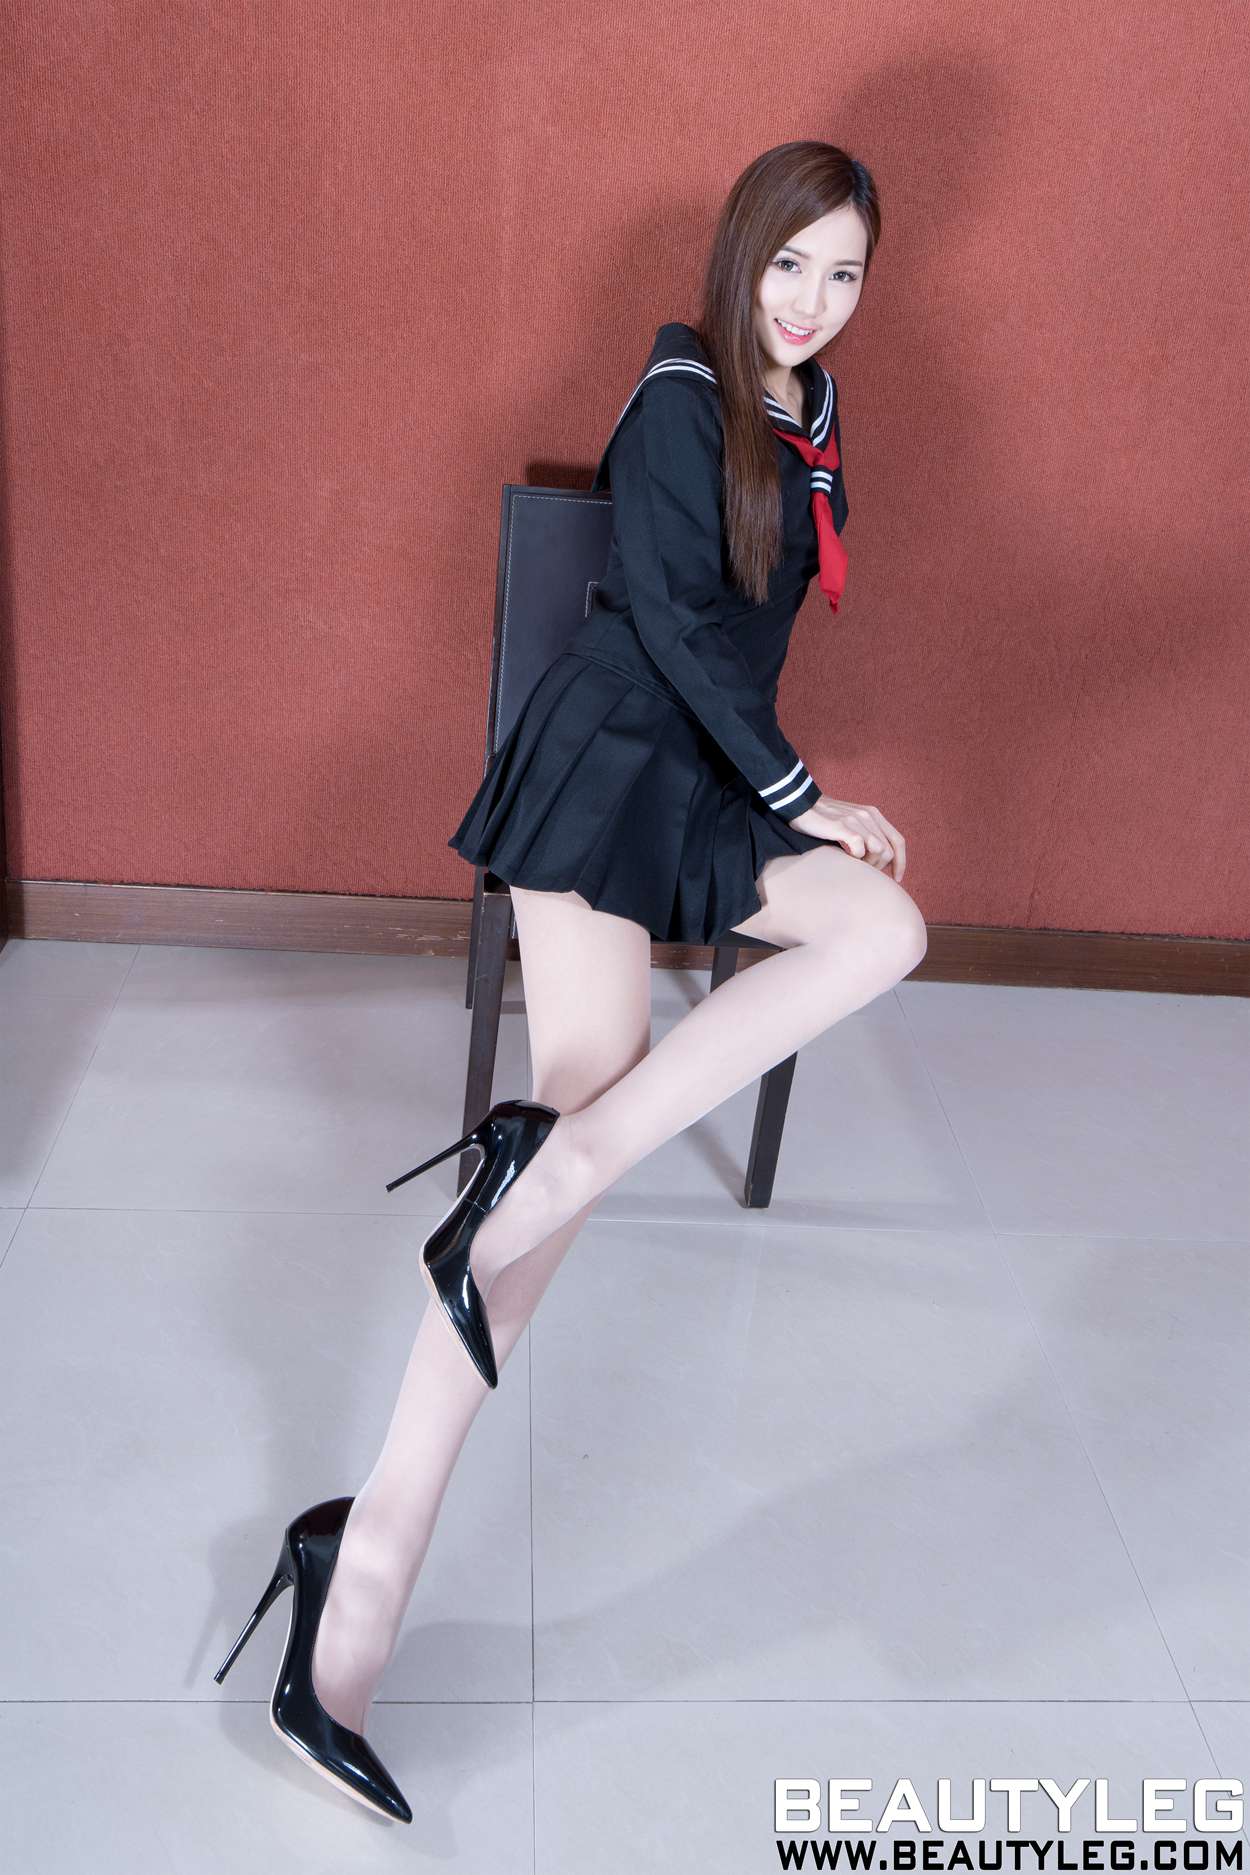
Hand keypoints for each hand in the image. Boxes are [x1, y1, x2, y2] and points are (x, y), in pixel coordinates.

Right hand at [788, 794, 906, 880]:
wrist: (801, 804)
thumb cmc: (824, 818)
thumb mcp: (851, 822)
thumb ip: (866, 834)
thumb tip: (877, 859)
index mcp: (873, 815)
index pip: (898, 841)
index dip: (901, 862)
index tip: (896, 878)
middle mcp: (869, 816)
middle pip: (889, 851)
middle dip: (878, 867)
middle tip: (863, 869)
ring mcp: (856, 820)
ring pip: (878, 851)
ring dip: (867, 864)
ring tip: (853, 864)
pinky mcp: (843, 826)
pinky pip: (860, 850)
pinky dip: (854, 858)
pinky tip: (843, 857)